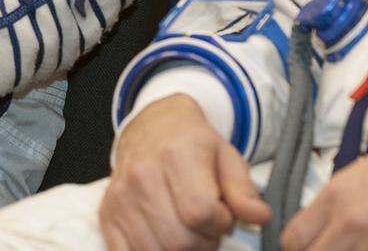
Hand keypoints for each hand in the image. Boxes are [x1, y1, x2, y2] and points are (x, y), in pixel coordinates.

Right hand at [100, 94, 270, 250]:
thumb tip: (260, 218)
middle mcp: (143, 175)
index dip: (221, 223)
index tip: (223, 215)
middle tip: (207, 227)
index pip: (201, 212)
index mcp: (176, 154)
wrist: (152, 128)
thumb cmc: (194, 145)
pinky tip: (166, 240)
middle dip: (204, 243)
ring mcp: (121, 197)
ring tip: (188, 230)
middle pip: (180, 240)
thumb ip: (244, 191)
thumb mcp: (227, 158)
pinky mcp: (107, 214)